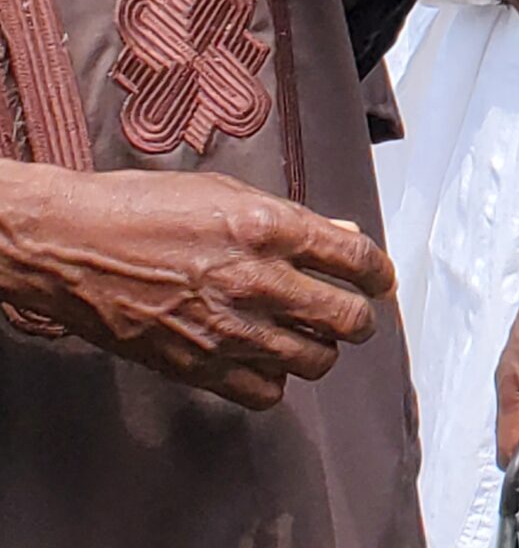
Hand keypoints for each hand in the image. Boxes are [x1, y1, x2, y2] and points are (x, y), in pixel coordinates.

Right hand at [0, 166, 393, 408]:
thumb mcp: (228, 193)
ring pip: (314, 360)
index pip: (356, 258)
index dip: (379, 273)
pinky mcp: (197, 365)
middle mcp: (257, 280)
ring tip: (309, 336)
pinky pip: (265, 392)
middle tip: (353, 314)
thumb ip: (292, 218)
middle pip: (346, 318)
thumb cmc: (144, 208)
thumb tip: (344, 233)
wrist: (72, 246)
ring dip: (321, 349)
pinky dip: (274, 379)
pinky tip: (265, 359)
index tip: (380, 281)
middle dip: (359, 317)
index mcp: (269, 227)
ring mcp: (228, 328)